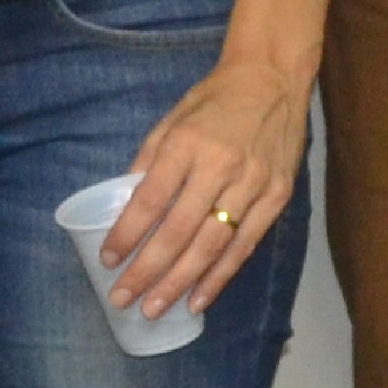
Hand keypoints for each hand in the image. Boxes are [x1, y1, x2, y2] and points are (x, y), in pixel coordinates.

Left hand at [87, 55, 312, 324]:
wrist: (273, 78)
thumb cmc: (214, 99)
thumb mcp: (172, 119)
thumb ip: (148, 161)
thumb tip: (124, 204)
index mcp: (187, 144)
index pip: (151, 200)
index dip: (127, 234)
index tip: (108, 259)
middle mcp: (220, 166)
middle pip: (179, 231)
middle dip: (148, 270)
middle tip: (124, 299)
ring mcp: (254, 184)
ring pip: (213, 246)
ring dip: (181, 282)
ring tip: (155, 308)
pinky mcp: (278, 197)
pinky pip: (245, 246)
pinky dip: (220, 276)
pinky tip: (199, 298)